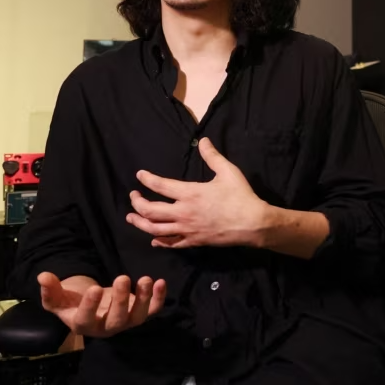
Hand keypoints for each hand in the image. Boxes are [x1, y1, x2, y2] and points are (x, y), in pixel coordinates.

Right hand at [38, 272, 165, 337]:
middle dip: (121, 300)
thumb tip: (43, 277)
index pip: (86, 319)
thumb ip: (50, 290)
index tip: (94, 288)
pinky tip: (160, 282)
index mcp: (83, 324)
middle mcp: (106, 327)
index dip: (90, 306)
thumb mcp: (57, 297)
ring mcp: (125, 321)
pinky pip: (152, 310)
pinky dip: (158, 298)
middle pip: (116, 320)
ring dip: (143, 299)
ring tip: (146, 279)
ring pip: (137, 317)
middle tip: (122, 277)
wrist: (90, 304)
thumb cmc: (72, 301)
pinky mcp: (138, 313)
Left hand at [126, 137, 271, 248]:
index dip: (147, 179)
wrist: (253, 224)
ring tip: (131, 218)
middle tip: (133, 197)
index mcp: (190, 193)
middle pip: (150, 210)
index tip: (140, 175)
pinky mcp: (194, 241)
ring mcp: (187, 229)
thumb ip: (213, 156)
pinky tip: (154, 239)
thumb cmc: (240, 196)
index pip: (160, 186)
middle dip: (137, 203)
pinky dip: (159, 241)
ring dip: (140, 223)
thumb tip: (204, 140)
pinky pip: (171, 243)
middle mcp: (183, 212)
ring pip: (155, 229)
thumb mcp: (228, 172)